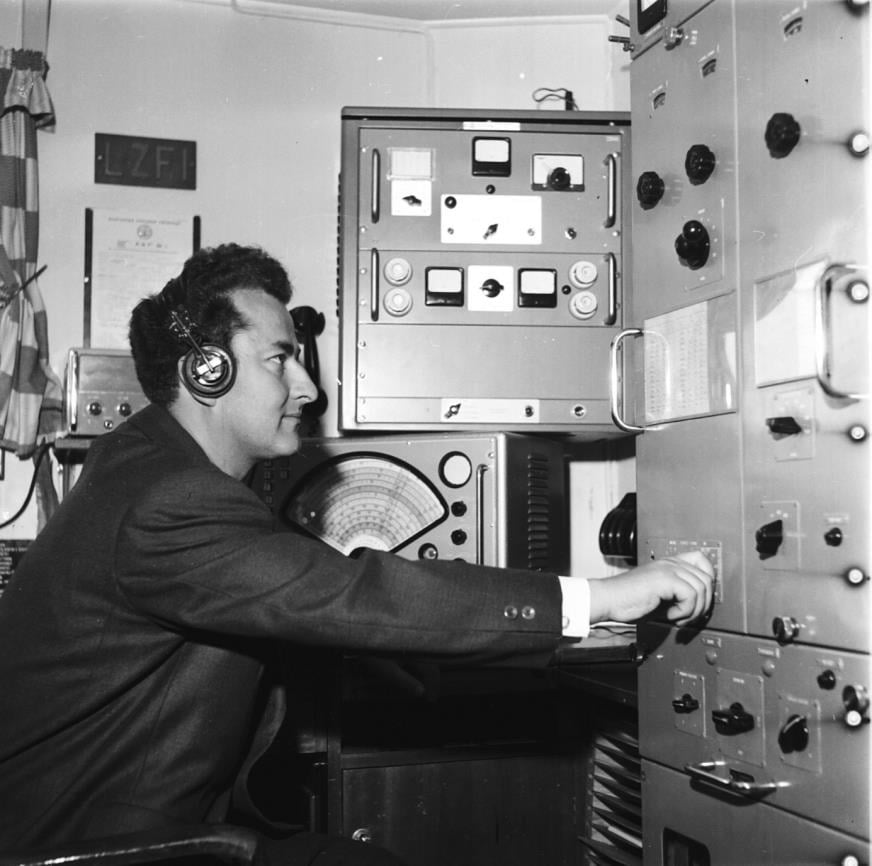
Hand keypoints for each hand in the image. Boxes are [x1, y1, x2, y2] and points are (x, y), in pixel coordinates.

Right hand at [588, 550, 714, 626]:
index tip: (700, 598)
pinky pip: (691, 596)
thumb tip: (700, 607)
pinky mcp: (664, 578)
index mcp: (668, 564)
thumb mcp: (659, 596)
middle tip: (687, 616)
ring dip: (693, 610)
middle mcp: (670, 563)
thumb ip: (678, 595)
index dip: (708, 578)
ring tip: (676, 617)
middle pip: (707, 578)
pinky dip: (684, 611)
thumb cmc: (627, 601)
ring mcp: (667, 569)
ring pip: (702, 588)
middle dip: (702, 604)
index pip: (701, 559)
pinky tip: (670, 615)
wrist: (608, 600)